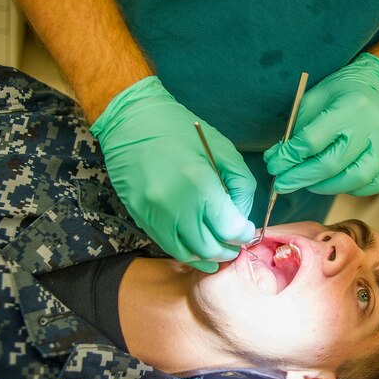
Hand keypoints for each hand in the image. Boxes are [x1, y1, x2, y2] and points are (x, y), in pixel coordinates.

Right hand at [91, 77, 255, 272]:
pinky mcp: (140, 218)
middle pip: (210, 248)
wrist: (131, 122)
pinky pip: (167, 246)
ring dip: (207, 256)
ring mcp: (154, 215)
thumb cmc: (180, 130)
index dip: (243, 234)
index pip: (229, 229)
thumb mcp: (223, 149)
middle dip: (228, 249)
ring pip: (188, 254)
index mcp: (199, 184)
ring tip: (219, 246)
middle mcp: (174, 206)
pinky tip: (198, 244)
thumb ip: (240, 186)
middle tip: (236, 241)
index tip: (247, 230)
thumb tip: (241, 217)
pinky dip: (187, 250)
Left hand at [264, 53, 378, 196]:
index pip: (312, 141)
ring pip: (356, 178)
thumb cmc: (337, 95)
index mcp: (350, 106)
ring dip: (325, 186)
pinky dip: (353, 189)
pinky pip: (376, 183)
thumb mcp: (310, 102)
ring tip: (308, 183)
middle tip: (282, 184)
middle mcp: (372, 126)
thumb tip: (276, 161)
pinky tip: (336, 182)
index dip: (289, 157)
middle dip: (301, 177)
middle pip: (332, 163)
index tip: (274, 165)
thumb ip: (294, 132)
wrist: (374, 86)